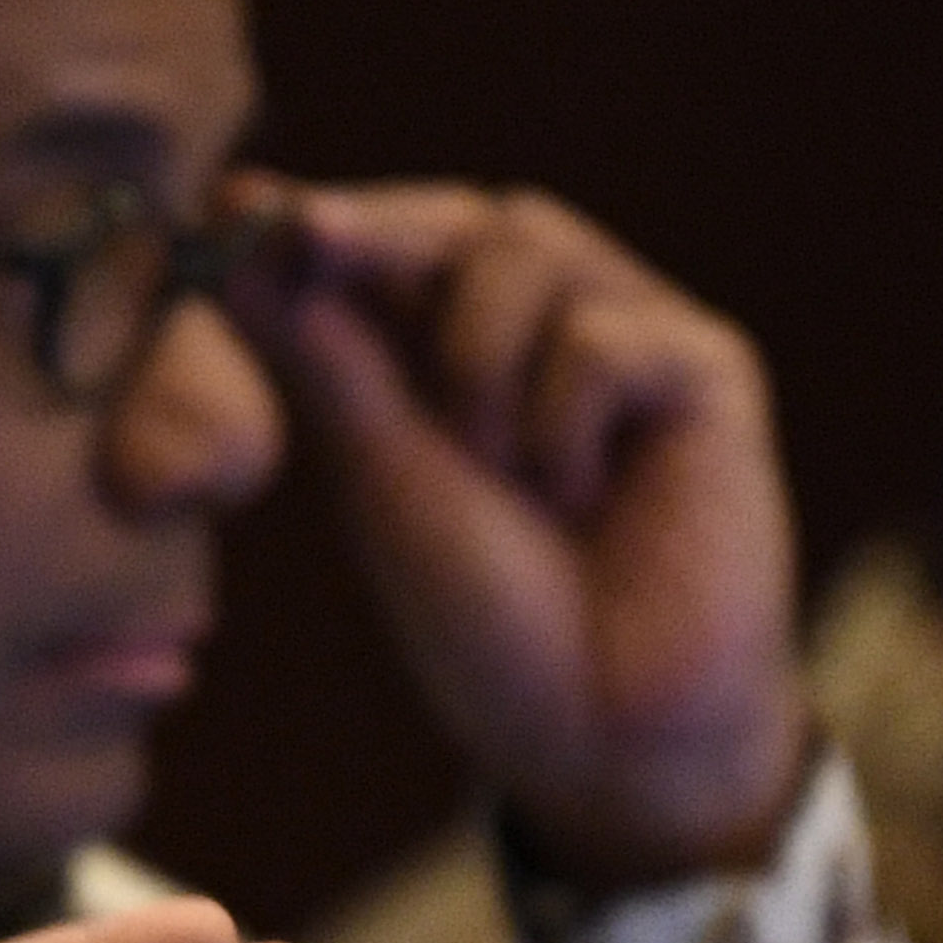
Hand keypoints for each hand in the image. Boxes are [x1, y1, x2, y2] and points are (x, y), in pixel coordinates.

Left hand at [239, 179, 808, 886]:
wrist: (602, 737)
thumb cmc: (491, 622)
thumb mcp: (382, 477)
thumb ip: (326, 355)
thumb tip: (234, 231)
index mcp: (458, 357)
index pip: (394, 243)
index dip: (319, 219)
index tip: (234, 205)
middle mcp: (549, 330)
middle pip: (462, 215)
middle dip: (379, 233)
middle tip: (310, 236)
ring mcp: (633, 341)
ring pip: (526, 247)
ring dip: (475, 361)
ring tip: (501, 473)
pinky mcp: (708, 371)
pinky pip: (602, 336)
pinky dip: (564, 422)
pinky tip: (583, 501)